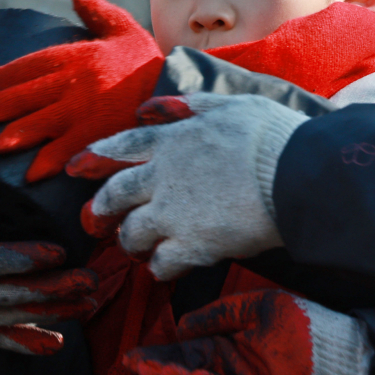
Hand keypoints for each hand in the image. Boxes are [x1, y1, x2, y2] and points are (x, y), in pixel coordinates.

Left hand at [0, 0, 162, 182]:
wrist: (183, 91)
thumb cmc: (150, 63)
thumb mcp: (125, 29)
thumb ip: (98, 12)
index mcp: (78, 56)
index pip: (32, 63)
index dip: (9, 74)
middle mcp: (74, 84)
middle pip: (26, 95)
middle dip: (0, 105)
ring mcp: (83, 113)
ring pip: (38, 124)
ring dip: (14, 135)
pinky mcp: (97, 138)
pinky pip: (65, 152)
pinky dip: (47, 163)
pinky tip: (31, 175)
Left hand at [66, 93, 305, 278]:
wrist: (299, 177)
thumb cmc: (274, 137)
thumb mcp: (232, 105)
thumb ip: (192, 104)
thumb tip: (157, 105)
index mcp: (172, 140)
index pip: (122, 146)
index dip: (96, 156)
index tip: (75, 166)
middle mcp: (162, 176)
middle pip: (115, 194)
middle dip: (100, 209)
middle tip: (92, 221)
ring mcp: (173, 212)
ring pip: (131, 232)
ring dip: (129, 241)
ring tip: (134, 249)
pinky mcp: (192, 245)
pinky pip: (161, 262)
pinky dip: (158, 267)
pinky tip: (162, 270)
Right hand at [123, 290, 370, 374]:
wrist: (343, 352)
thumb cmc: (303, 327)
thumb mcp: (253, 309)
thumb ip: (217, 315)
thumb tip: (181, 327)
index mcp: (220, 357)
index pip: (179, 360)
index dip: (155, 359)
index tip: (132, 355)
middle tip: (143, 366)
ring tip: (171, 371)